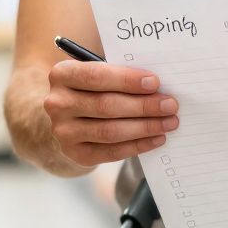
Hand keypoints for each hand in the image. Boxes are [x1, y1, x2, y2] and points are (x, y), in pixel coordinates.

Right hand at [43, 59, 179, 167]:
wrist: (69, 120)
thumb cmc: (92, 90)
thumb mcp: (98, 75)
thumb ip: (120, 75)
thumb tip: (157, 85)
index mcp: (62, 75)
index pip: (96, 76)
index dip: (127, 80)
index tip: (155, 83)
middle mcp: (57, 103)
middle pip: (106, 105)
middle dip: (143, 106)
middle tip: (170, 105)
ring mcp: (63, 131)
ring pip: (110, 131)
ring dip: (145, 127)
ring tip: (169, 122)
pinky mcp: (75, 153)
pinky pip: (111, 151)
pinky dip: (138, 145)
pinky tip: (156, 138)